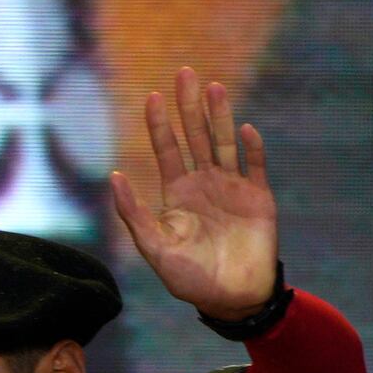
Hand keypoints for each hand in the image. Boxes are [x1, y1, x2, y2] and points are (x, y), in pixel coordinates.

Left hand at [105, 65, 279, 323]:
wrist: (233, 299)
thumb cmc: (191, 279)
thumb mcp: (155, 249)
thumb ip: (134, 215)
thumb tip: (113, 176)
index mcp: (178, 192)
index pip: (167, 149)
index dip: (160, 124)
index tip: (153, 97)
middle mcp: (204, 183)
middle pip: (195, 136)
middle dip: (189, 106)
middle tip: (185, 73)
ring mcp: (233, 187)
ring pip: (223, 143)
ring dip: (219, 116)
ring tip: (213, 88)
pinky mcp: (259, 197)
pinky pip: (255, 166)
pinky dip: (252, 149)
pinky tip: (245, 130)